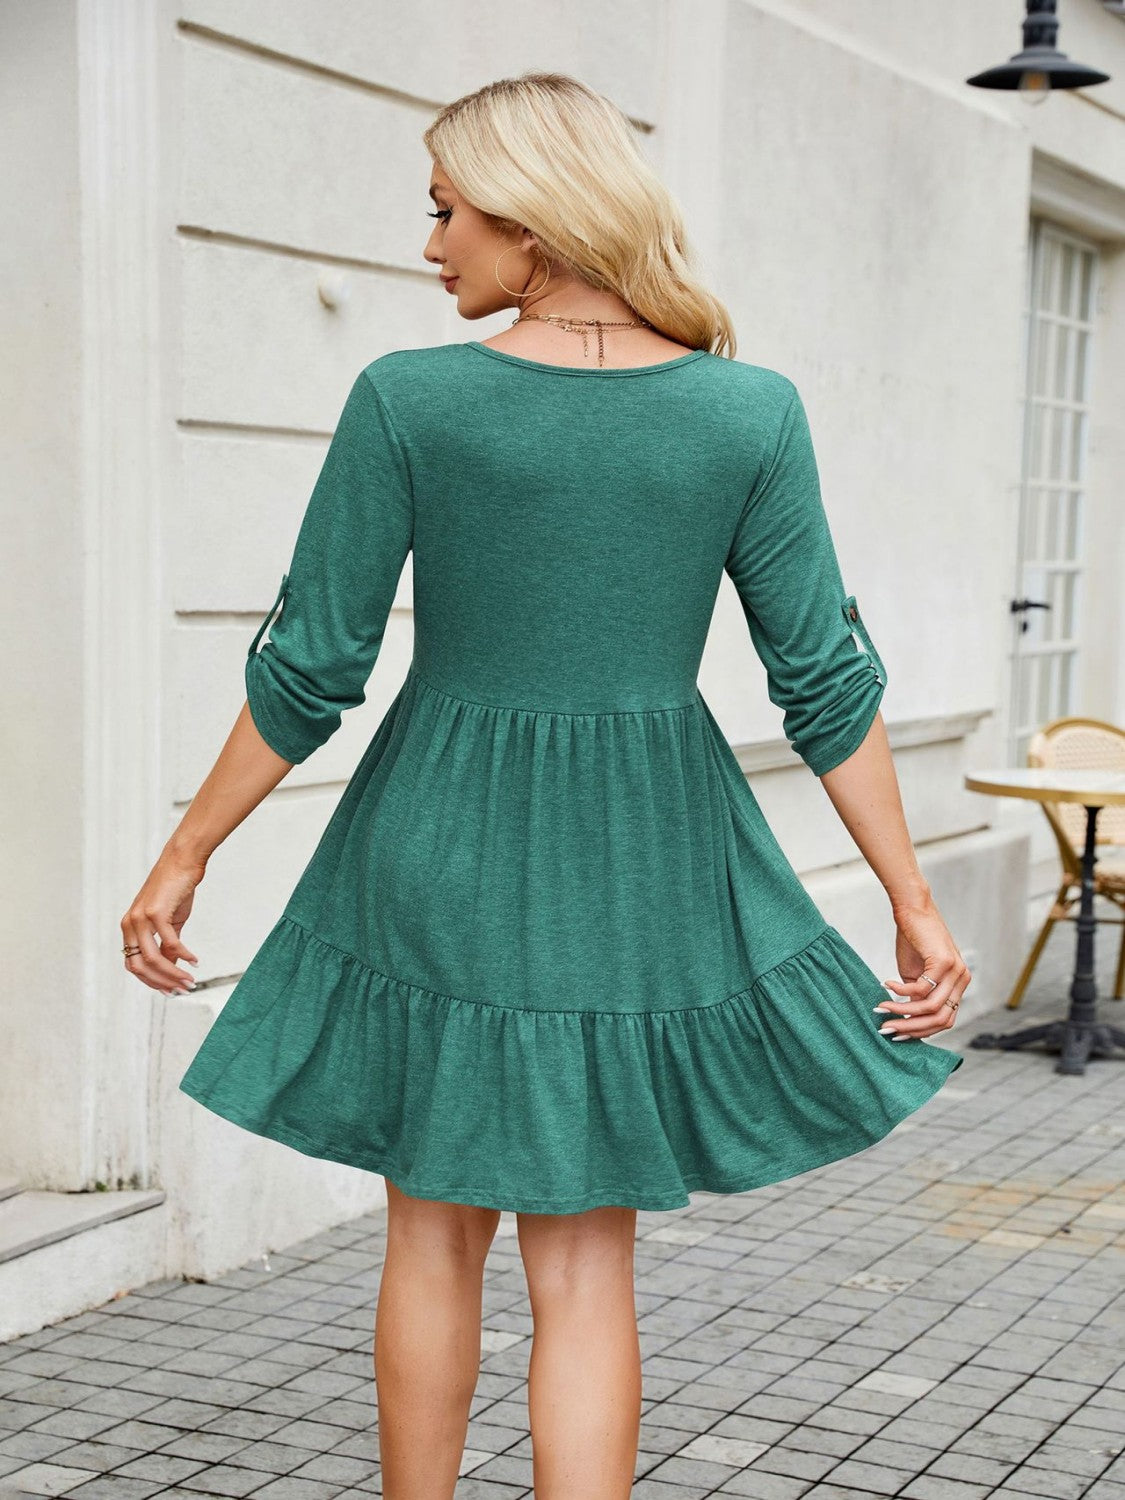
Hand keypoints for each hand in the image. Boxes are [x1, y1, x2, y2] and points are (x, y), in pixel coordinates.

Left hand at [121, 847, 204, 995]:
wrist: (182, 861)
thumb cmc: (176, 889)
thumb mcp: (170, 921)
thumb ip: (167, 945)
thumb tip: (171, 967)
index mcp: (130, 928)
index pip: (133, 965)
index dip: (151, 982)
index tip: (170, 991)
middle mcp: (130, 924)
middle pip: (140, 966)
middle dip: (162, 982)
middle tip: (182, 990)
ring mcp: (140, 918)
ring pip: (152, 958)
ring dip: (172, 973)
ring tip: (189, 981)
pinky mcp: (155, 912)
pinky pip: (169, 942)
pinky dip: (183, 954)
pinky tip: (194, 960)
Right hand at [875, 897, 971, 1039]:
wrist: (913, 910)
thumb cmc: (913, 940)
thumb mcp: (915, 975)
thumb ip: (917, 997)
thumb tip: (908, 1021)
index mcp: (958, 985)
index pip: (945, 1020)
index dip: (921, 1031)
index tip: (898, 1033)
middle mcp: (962, 980)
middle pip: (940, 1019)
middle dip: (911, 1028)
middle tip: (887, 1029)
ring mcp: (956, 971)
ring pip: (931, 1007)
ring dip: (903, 1012)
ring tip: (882, 1008)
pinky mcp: (944, 962)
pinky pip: (921, 988)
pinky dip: (901, 991)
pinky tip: (887, 985)